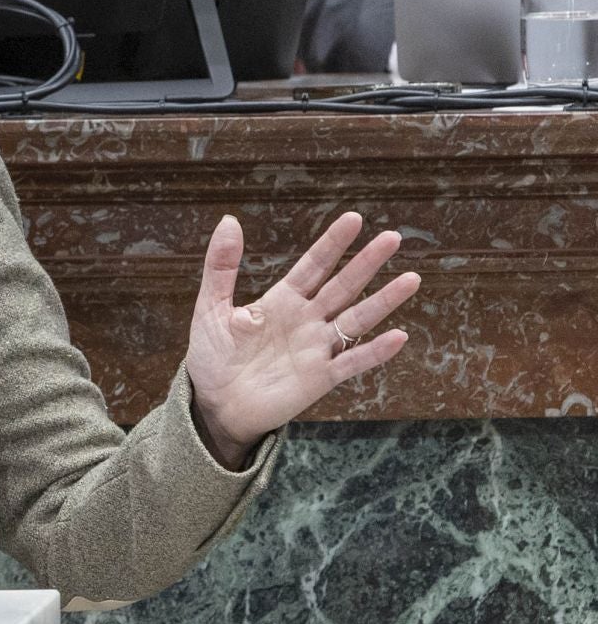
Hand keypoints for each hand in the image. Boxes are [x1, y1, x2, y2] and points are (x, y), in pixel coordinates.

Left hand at [184, 212, 418, 467]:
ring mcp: (317, 348)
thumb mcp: (211, 306)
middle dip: (367, 262)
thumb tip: (229, 220)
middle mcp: (306, 320)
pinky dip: (375, 351)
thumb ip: (221, 267)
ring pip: (357, 319)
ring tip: (412, 278)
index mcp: (281, 300)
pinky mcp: (321, 377)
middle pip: (343, 286)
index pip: (314, 265)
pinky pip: (353, 362)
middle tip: (393, 237)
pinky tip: (398, 337)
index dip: (333, 243)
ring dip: (384, 300)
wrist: (215, 404)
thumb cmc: (212, 356)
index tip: (354, 219)